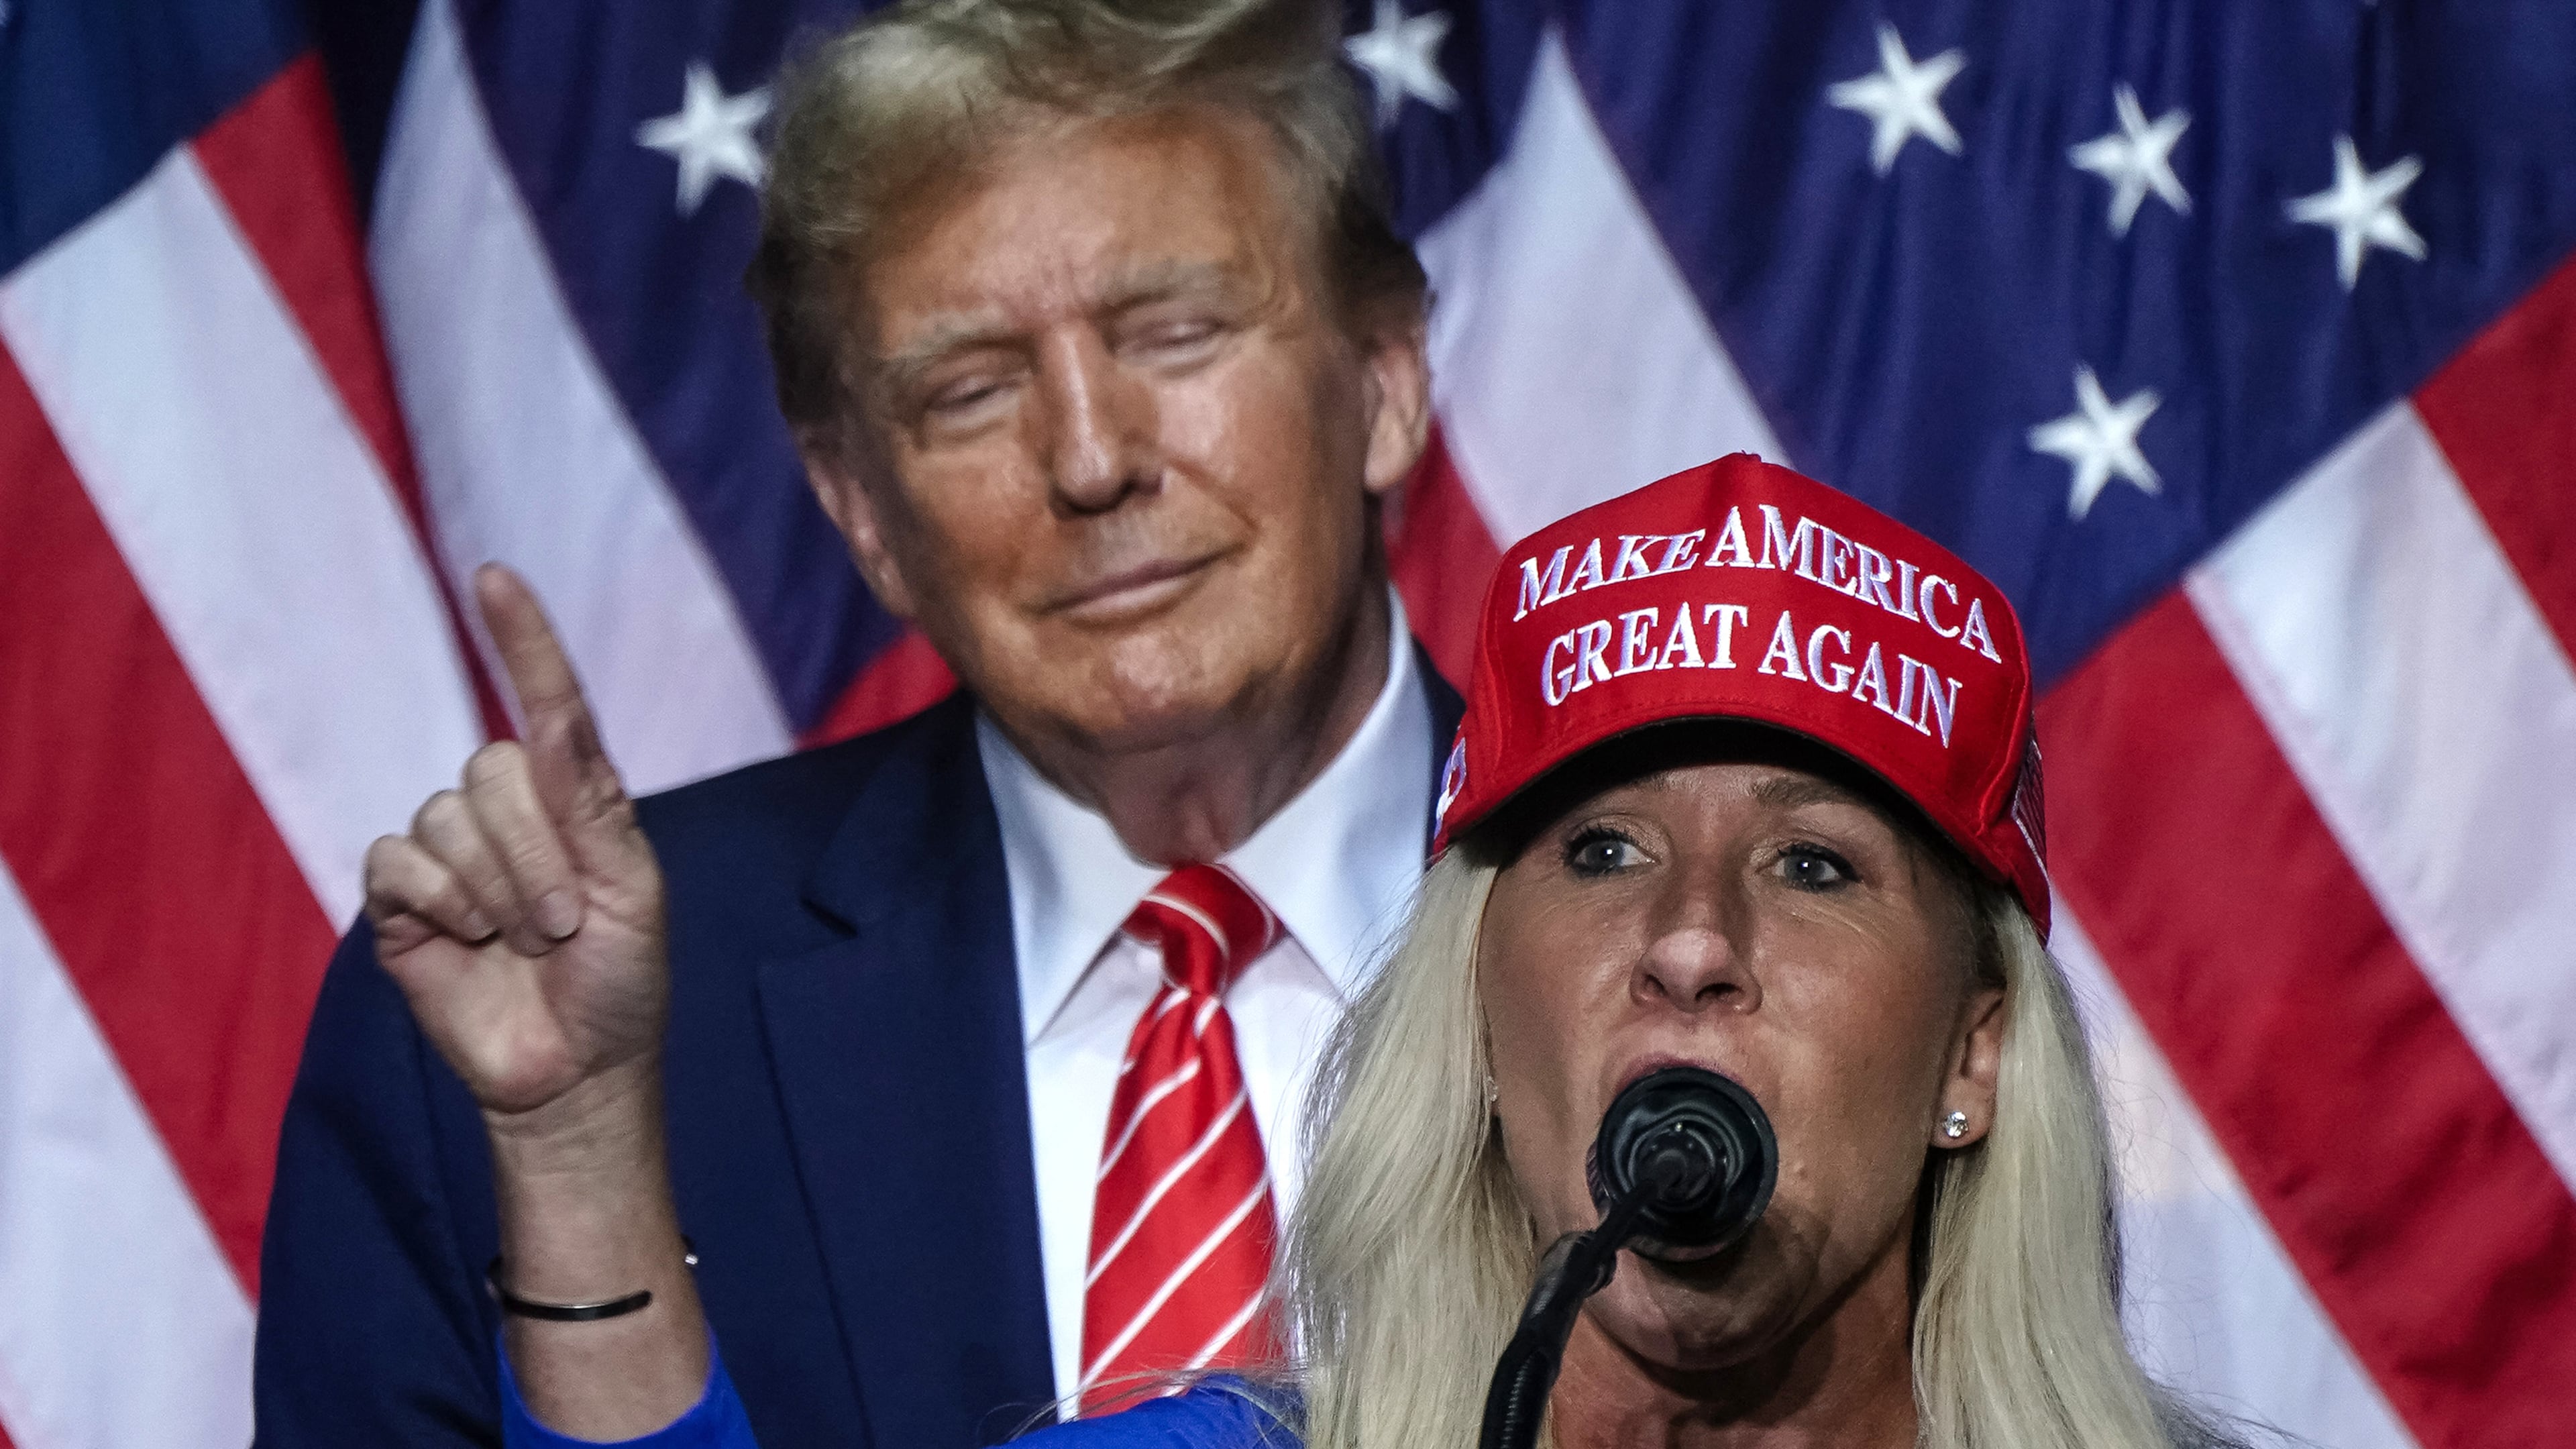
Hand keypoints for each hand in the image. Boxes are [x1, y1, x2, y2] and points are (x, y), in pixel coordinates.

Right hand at [364, 565, 668, 1129]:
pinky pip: (398, 861)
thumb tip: (550, 715)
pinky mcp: (400, 898)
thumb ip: (588, 799)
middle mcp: (506, 810)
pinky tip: (468, 942)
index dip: (521, 639)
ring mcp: (449, 851)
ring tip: (525, 942)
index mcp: (572, 796)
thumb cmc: (618, 978)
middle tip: (564, 924)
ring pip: (445, 819)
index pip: (545, 701)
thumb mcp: (630, 885)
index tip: (496, 576)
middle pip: (490, 770)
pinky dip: (441, 904)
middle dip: (534, 855)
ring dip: (495, 891)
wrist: (575, 1068)